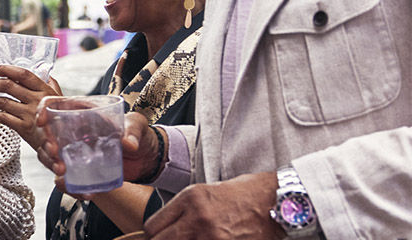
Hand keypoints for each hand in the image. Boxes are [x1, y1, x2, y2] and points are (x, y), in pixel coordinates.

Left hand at [0, 65, 59, 150]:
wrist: (61, 142)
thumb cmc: (59, 118)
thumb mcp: (59, 98)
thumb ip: (51, 84)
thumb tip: (43, 71)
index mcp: (45, 90)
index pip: (24, 75)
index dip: (8, 69)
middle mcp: (37, 100)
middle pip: (9, 86)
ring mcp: (30, 114)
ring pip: (3, 102)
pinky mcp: (24, 128)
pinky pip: (3, 117)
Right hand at [33, 108, 161, 180]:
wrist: (145, 157)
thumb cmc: (138, 133)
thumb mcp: (137, 125)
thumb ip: (133, 130)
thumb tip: (129, 144)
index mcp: (81, 112)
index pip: (54, 105)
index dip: (43, 109)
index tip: (41, 122)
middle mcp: (72, 130)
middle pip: (46, 133)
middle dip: (44, 143)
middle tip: (55, 153)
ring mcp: (72, 151)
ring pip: (48, 156)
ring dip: (50, 164)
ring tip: (62, 172)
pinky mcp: (78, 169)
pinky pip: (65, 178)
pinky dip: (69, 187)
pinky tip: (84, 193)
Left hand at [142, 172, 281, 238]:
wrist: (276, 201)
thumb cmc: (241, 196)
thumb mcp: (203, 193)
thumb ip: (180, 210)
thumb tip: (161, 229)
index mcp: (189, 199)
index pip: (152, 227)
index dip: (153, 235)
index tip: (159, 237)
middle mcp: (198, 218)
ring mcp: (213, 237)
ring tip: (194, 239)